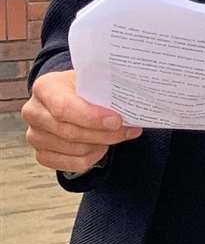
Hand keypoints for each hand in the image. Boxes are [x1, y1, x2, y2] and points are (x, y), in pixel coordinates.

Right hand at [21, 70, 140, 173]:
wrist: (71, 96)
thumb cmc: (84, 87)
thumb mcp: (92, 79)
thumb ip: (105, 88)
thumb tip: (130, 102)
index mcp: (44, 88)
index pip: (63, 107)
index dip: (91, 117)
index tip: (116, 121)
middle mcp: (33, 112)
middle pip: (70, 132)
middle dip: (105, 134)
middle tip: (130, 130)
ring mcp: (35, 136)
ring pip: (75, 150)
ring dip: (102, 144)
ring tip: (116, 134)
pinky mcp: (42, 154)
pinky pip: (72, 164)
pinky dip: (93, 157)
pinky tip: (102, 145)